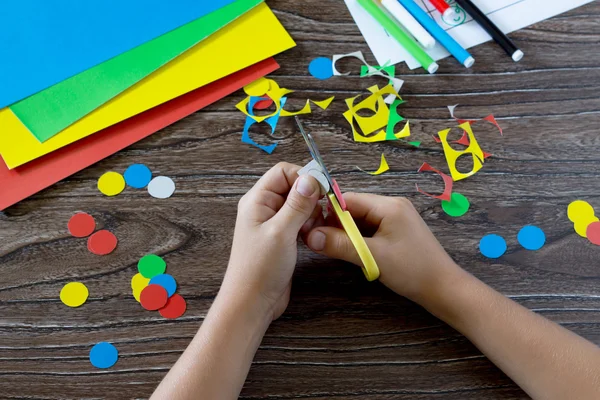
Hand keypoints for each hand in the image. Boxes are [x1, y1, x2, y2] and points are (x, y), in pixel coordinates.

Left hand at [221, 162, 321, 320]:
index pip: (283, 172)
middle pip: (292, 186)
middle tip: (317, 214)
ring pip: (298, 204)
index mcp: (257, 200)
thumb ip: (297, 203)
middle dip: (310, 196)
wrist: (252, 303)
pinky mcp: (281, 237)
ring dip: (310, 212)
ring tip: (310, 229)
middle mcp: (263, 208)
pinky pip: (299, 220)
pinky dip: (308, 224)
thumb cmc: (259, 269)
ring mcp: (272, 223)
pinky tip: (310, 236)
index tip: (322, 191)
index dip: (304, 177)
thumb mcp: (281, 232)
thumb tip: (311, 178)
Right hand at [305, 193, 458, 303]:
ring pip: (360, 220)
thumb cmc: (412, 270)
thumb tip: (310, 236)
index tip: (310, 227)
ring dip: (346, 233)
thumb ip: (340, 245)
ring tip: (332, 248)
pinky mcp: (397, 230)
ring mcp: (396, 217)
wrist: (443, 288)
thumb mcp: (372, 257)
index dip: (327, 212)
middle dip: (335, 224)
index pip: (348, 199)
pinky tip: (351, 251)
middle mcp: (392, 205)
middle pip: (353, 208)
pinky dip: (358, 239)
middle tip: (318, 241)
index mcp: (388, 205)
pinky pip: (370, 228)